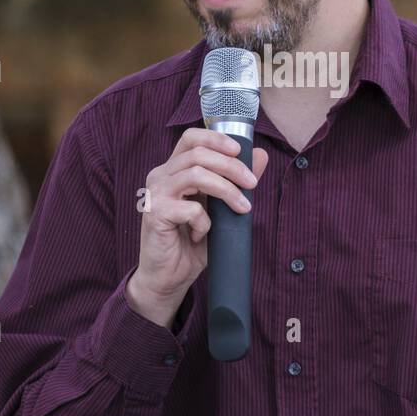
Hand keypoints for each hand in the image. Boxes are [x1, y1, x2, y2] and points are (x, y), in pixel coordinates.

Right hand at [127, 128, 268, 325]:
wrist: (168, 278)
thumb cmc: (191, 243)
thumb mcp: (220, 210)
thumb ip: (236, 182)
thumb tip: (261, 155)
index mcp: (173, 170)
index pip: (191, 138)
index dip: (216, 138)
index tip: (240, 151)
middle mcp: (161, 176)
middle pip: (198, 154)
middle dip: (231, 166)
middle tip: (252, 184)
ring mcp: (155, 194)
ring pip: (196, 174)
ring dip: (226, 190)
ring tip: (242, 208)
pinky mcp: (155, 214)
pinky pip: (190, 209)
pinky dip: (205, 222)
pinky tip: (202, 234)